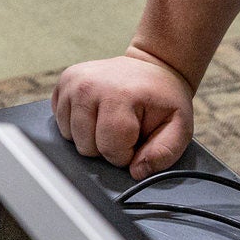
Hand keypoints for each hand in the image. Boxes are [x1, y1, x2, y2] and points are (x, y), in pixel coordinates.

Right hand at [52, 48, 196, 179]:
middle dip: (106, 147)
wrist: (152, 67)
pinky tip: (95, 113)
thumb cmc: (163, 98)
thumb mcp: (179, 126)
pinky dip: (77, 124)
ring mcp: (72, 82)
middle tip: (123, 129)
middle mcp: (89, 85)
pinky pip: (60, 122)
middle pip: (85, 146)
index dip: (126, 154)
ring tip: (108, 120)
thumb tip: (137, 171)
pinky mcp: (63, 82)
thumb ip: (164, 153)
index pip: (109, 148)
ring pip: (69, 137)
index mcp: (119, 95)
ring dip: (90, 137)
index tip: (136, 139)